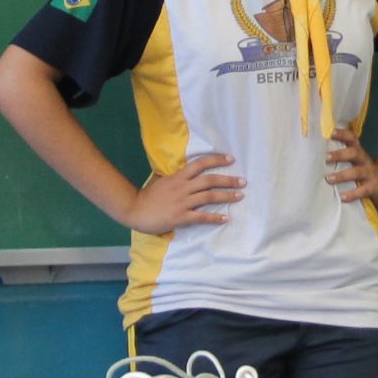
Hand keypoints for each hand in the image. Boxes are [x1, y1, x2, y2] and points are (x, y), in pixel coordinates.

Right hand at [122, 152, 240, 234]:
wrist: (135, 210)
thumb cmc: (148, 196)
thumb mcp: (162, 180)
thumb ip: (176, 177)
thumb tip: (188, 172)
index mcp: (178, 176)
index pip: (200, 164)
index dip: (216, 160)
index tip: (230, 160)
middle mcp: (183, 187)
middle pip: (210, 180)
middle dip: (228, 180)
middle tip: (243, 181)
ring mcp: (182, 202)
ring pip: (209, 196)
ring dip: (226, 196)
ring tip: (240, 196)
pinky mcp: (181, 216)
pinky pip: (201, 216)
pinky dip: (215, 217)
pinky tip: (225, 218)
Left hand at [325, 130, 377, 204]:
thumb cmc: (361, 171)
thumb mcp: (354, 161)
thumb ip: (340, 157)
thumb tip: (314, 155)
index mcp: (358, 152)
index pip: (352, 139)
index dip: (342, 134)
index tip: (331, 132)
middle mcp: (364, 160)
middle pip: (354, 153)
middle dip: (340, 154)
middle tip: (326, 157)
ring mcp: (369, 174)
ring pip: (357, 172)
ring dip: (342, 175)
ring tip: (329, 178)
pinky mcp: (373, 187)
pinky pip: (363, 190)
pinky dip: (352, 194)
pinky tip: (342, 196)